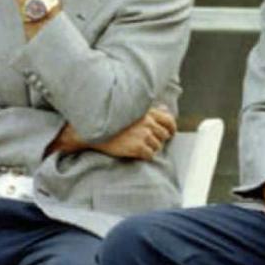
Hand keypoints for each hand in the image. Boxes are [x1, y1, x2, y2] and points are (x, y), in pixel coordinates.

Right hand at [47, 108, 175, 159]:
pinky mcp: (138, 147)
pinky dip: (145, 156)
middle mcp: (147, 122)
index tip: (169, 134)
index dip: (171, 129)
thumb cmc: (112, 119)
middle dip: (159, 140)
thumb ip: (150, 109)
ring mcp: (143, 135)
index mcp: (147, 112)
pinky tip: (136, 153)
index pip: (169, 120)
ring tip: (138, 147)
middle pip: (164, 135)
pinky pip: (150, 155)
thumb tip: (165, 108)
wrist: (93, 130)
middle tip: (148, 142)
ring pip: (158, 147)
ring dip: (150, 149)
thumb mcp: (132, 109)